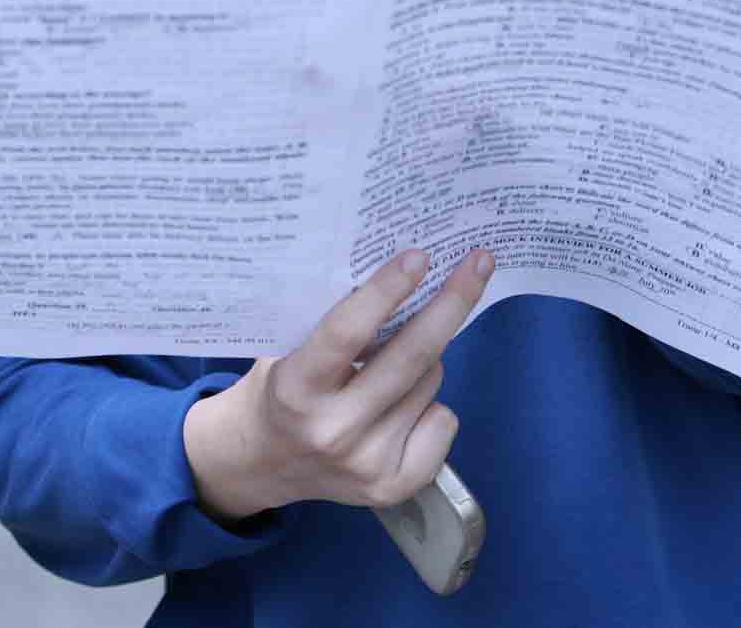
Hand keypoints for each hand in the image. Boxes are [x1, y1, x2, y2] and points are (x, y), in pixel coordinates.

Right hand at [182, 247, 494, 521]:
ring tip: (394, 361)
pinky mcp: (394, 486)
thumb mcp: (287, 346)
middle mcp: (333, 431)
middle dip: (450, 303)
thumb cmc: (281, 386)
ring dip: (427, 357)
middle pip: (411, 357)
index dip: (386, 290)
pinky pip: (443, 420)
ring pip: (431, 382)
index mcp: (296, 388)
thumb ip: (331, 318)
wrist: (262, 463)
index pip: (347, 332)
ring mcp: (367, 463)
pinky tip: (402, 407)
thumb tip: (397, 270)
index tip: (419, 256)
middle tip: (478, 263)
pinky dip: (433, 403)